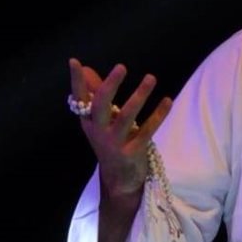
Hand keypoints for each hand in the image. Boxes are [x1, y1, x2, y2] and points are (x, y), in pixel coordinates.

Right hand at [68, 58, 171, 199]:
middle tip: (121, 66)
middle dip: (110, 85)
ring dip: (139, 96)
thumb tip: (87, 68)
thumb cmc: (111, 142)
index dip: (77, 81)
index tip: (74, 62)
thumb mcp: (101, 120)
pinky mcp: (132, 152)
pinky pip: (147, 130)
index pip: (80, 98)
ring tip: (150, 78)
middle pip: (101, 105)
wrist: (119, 180)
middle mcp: (99, 131)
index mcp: (89, 121)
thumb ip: (96, 95)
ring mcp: (115, 143)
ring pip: (126, 117)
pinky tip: (167, 100)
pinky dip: (158, 115)